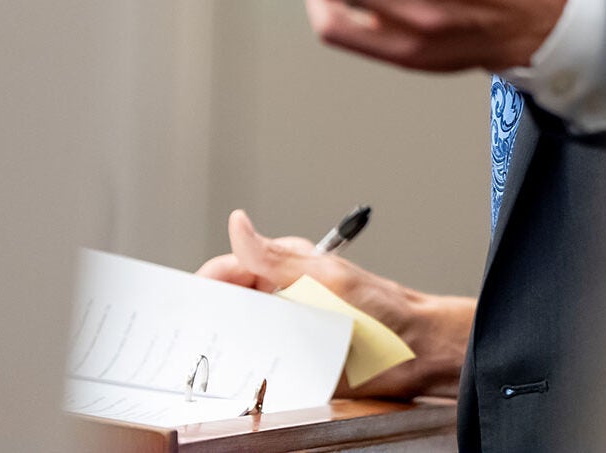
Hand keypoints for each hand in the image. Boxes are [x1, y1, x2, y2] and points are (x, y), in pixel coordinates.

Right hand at [195, 208, 471, 398]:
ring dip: (226, 348)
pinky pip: (260, 368)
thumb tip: (239, 224)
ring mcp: (287, 332)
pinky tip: (240, 381)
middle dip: (209, 319)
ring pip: (239, 339)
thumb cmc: (383, 311)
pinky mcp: (294, 364)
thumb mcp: (328, 280)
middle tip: (191, 338)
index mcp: (286, 269)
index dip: (207, 284)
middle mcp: (282, 299)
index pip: (230, 270)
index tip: (188, 301)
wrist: (417, 353)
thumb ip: (278, 259)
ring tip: (210, 362)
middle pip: (230, 307)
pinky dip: (248, 373)